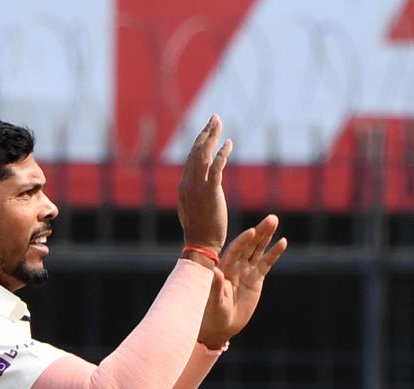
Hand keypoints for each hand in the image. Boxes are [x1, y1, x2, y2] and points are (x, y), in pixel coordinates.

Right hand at [178, 116, 232, 251]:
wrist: (201, 244)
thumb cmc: (200, 232)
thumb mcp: (192, 210)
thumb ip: (194, 196)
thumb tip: (197, 190)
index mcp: (184, 186)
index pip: (191, 159)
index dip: (199, 143)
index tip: (207, 131)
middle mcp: (188, 183)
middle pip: (196, 151)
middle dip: (205, 133)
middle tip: (214, 118)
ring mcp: (198, 187)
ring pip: (203, 154)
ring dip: (212, 136)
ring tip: (219, 122)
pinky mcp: (210, 192)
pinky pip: (216, 167)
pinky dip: (222, 153)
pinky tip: (229, 143)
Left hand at [197, 214, 287, 348]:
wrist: (221, 326)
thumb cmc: (212, 314)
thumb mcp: (213, 302)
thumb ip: (214, 286)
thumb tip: (215, 271)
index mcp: (224, 269)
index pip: (235, 250)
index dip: (243, 241)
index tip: (251, 231)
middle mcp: (235, 266)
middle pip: (249, 245)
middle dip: (260, 232)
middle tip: (272, 218)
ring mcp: (246, 271)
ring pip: (258, 250)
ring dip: (266, 236)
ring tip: (275, 220)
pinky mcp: (256, 279)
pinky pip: (266, 263)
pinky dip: (274, 253)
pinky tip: (283, 242)